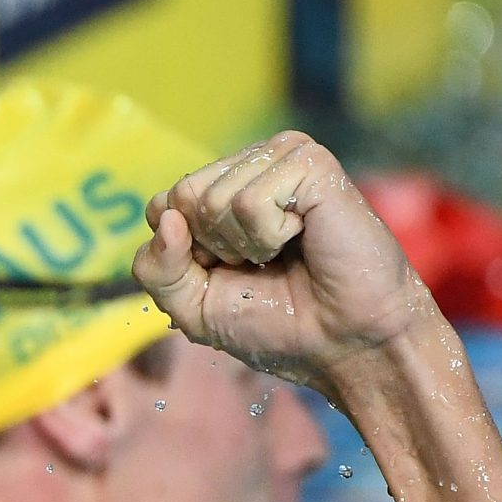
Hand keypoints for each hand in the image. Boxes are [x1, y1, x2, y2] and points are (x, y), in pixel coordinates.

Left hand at [134, 131, 439, 392]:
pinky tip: (303, 237)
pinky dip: (270, 236)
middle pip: (183, 196)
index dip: (186, 256)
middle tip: (264, 263)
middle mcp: (252, 165)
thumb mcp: (193, 306)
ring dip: (246, 244)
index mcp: (223, 189)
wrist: (344, 343)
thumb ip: (157, 268)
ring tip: (287, 252)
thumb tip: (165, 215)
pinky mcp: (312, 164)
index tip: (231, 273)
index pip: (163, 206)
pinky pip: (250, 202)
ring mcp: (283, 158)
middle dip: (215, 248)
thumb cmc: (277, 323)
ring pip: (213, 198)